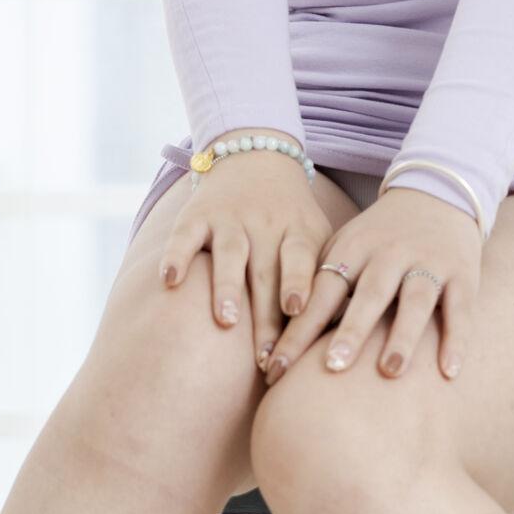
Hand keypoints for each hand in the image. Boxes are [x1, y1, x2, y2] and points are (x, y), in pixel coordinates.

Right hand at [159, 150, 336, 371]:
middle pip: (266, 271)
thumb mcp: (315, 235)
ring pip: (229, 254)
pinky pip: (185, 236)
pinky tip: (171, 280)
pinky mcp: (197, 215)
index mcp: (299, 231)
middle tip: (266, 357)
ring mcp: (230, 219)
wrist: (256, 155)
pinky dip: (177, 256)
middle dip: (266, 315)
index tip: (298, 312)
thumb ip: (324, 276)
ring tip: (227, 320)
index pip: (301, 259)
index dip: (299, 283)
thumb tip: (342, 332)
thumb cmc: (291, 217)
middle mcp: (265, 224)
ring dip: (228, 287)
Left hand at [263, 186, 480, 384]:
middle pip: (369, 294)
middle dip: (351, 330)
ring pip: (416, 301)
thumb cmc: (379, 237)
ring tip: (389, 371)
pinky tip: (448, 372)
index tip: (278, 367)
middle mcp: (390, 254)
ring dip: (402, 336)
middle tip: (332, 367)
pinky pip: (460, 310)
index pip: (322, 292)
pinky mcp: (462, 274)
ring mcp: (428, 263)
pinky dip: (456, 340)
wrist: (438, 192)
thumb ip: (319, 286)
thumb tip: (278, 340)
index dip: (300, 329)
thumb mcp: (346, 248)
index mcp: (353, 249)